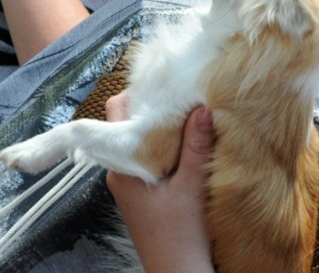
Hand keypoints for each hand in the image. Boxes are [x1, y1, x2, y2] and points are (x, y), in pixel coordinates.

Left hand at [106, 102, 215, 272]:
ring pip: (144, 140)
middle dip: (156, 108)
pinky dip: (171, 145)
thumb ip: (196, 146)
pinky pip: (154, 157)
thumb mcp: (192, 186)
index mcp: (122, 167)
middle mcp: (122, 172)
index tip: (166, 82)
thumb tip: (202, 106)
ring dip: (166, 128)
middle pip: (131, 124)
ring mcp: (134, 183)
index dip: (139, 94)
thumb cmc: (181, 236)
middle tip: (186, 94)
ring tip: (194, 115)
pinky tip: (194, 142)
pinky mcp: (148, 193)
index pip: (116, 114)